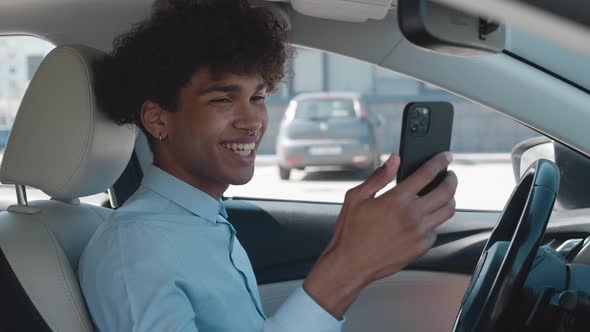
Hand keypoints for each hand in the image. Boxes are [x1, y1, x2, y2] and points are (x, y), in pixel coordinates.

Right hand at [303, 152, 456, 318]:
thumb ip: (379, 177)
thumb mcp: (356, 198)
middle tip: (449, 175)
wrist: (350, 264)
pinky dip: (434, 220)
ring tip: (442, 194)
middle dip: (451, 179)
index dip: (440, 162)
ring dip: (449, 199)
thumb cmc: (350, 231)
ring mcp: (419, 233)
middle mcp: (412, 216)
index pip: (427, 174)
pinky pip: (436, 230)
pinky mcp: (421, 248)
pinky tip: (423, 218)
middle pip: (446, 192)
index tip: (445, 156)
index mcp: (396, 200)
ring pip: (448, 211)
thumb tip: (394, 159)